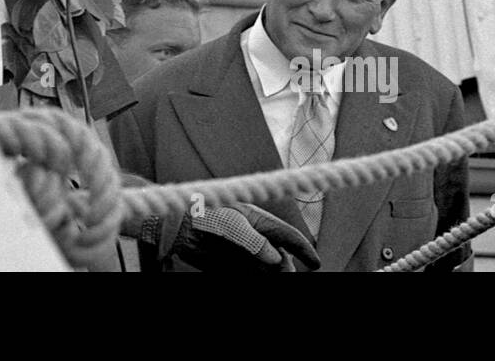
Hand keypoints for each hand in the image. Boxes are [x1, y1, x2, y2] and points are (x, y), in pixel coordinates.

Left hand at [165, 203, 319, 271]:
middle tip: (286, 276)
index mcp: (258, 220)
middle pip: (280, 258)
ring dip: (272, 276)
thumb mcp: (233, 225)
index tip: (315, 264)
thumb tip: (276, 260)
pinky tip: (259, 277)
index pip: (287, 235)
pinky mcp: (231, 266)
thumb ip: (256, 242)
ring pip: (266, 270)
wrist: (178, 226)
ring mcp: (243, 253)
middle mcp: (254, 238)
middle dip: (286, 269)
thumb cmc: (206, 216)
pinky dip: (257, 278)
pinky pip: (249, 276)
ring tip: (274, 277)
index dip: (303, 249)